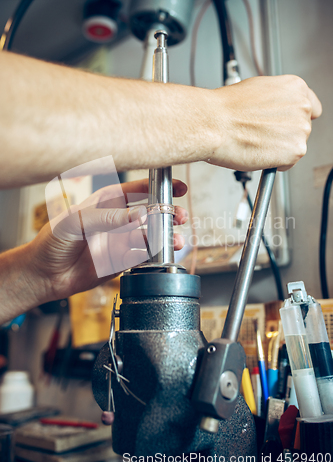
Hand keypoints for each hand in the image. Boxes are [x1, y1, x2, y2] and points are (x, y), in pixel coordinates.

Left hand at [26, 179, 187, 304]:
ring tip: (176, 240)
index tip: (177, 187)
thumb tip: (141, 215)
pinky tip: (162, 254)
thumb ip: (109, 217)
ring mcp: (119, 240)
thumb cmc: (51, 241)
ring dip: (166, 236)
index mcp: (106, 202)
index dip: (158, 187)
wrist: (42, 275)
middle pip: (150, 212)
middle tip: (179, 216)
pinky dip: (156, 255)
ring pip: (150, 235)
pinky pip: (143, 256)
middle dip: (168, 213)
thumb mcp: (77, 221)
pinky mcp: (120, 261)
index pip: (137, 189)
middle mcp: (116, 220)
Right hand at [207, 74, 321, 170]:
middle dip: (284, 134)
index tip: (286, 124)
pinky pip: (288, 162)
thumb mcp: (256, 90)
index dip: (294, 119)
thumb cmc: (226, 109)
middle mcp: (302, 106)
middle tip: (262, 135)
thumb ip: (275, 100)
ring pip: (295, 145)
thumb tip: (274, 111)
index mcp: (295, 88)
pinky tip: (258, 153)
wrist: (213, 124)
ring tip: (256, 143)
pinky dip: (275, 163)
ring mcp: (301, 129)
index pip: (310, 107)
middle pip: (302, 128)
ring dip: (279, 148)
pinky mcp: (295, 151)